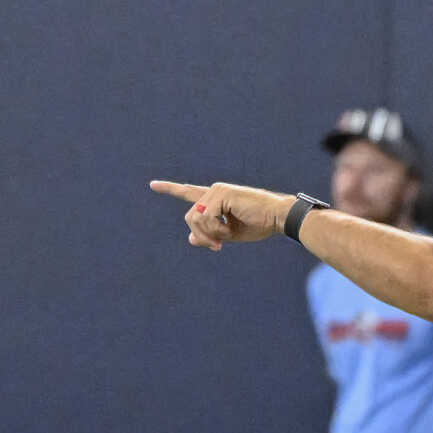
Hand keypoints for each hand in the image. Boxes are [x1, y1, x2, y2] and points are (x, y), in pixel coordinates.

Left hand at [150, 180, 293, 250]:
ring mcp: (217, 191)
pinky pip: (205, 218)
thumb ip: (210, 234)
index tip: (153, 185)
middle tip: (217, 246)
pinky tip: (229, 229)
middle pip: (190, 217)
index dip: (171, 189)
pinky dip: (216, 230)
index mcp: (217, 199)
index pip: (190, 193)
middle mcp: (214, 191)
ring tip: (227, 236)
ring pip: (195, 218)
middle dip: (202, 235)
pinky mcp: (222, 194)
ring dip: (210, 233)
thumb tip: (190, 238)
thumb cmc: (260, 224)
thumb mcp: (230, 234)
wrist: (278, 218)